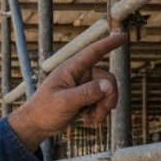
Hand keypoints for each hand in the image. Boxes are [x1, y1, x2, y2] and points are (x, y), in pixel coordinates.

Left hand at [6, 31, 126, 151]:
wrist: (36, 125)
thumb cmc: (45, 110)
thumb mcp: (65, 102)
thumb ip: (87, 93)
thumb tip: (110, 85)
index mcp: (71, 69)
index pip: (93, 52)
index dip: (109, 43)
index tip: (123, 36)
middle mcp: (79, 74)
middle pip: (107, 78)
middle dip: (108, 97)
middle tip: (102, 112)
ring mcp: (83, 85)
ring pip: (107, 91)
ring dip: (103, 107)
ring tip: (91, 120)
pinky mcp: (85, 96)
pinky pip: (102, 100)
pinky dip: (99, 111)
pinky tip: (89, 119)